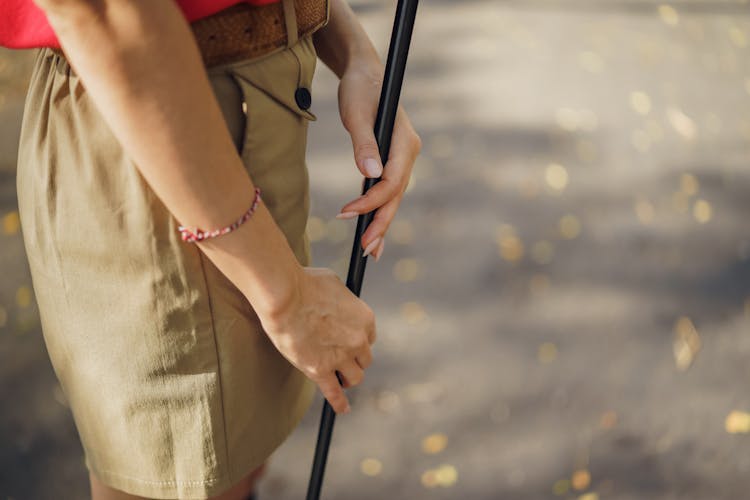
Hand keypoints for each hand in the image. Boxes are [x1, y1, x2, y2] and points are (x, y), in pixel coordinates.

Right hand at [259, 267, 375, 413]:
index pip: (368, 338)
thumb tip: (336, 301)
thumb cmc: (304, 283)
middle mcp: (358, 340)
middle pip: (364, 359)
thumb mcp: (333, 284)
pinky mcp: (320, 370)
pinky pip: (334, 393)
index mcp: (365, 318)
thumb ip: (341, 299)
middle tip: (341, 359)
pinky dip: (340, 403)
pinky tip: (343, 409)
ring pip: (354, 378)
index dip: (357, 341)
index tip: (348, 342)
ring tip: (340, 379)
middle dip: (353, 359)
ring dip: (347, 378)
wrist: (284, 295)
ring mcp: (340, 357)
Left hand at [335, 59, 421, 260]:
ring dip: (381, 224)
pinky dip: (379, 210)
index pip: (391, 183)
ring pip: (393, 197)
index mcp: (405, 143)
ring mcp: (403, 159)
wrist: (364, 73)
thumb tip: (370, 175)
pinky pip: (388, 191)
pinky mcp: (393, 161)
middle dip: (380, 224)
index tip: (346, 214)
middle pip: (396, 196)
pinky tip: (373, 230)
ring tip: (371, 251)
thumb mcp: (356, 114)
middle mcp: (409, 154)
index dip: (369, 202)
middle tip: (366, 251)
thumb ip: (364, 144)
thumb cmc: (360, 90)